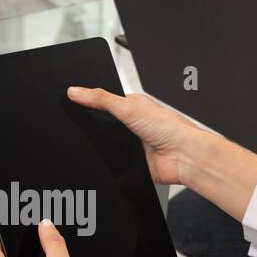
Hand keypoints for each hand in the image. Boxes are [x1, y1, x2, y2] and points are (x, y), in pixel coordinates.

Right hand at [67, 85, 199, 185]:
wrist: (184, 156)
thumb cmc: (170, 128)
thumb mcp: (129, 107)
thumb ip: (100, 99)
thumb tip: (76, 91)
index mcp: (133, 106)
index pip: (104, 102)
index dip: (89, 103)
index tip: (72, 101)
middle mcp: (133, 124)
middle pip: (104, 125)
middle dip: (96, 128)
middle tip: (87, 126)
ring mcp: (133, 145)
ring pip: (108, 145)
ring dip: (107, 147)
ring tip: (108, 144)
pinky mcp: (133, 164)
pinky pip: (114, 164)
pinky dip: (112, 164)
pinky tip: (115, 159)